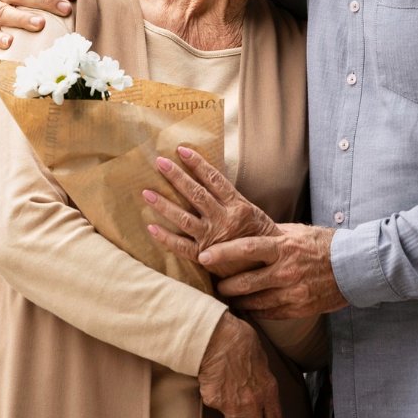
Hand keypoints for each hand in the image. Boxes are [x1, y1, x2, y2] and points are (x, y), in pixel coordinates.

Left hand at [144, 146, 279, 276]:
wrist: (270, 266)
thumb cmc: (258, 236)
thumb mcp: (250, 213)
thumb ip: (230, 200)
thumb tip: (205, 180)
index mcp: (238, 206)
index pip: (215, 180)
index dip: (198, 164)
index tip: (182, 150)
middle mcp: (224, 219)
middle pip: (197, 194)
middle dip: (177, 177)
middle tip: (159, 162)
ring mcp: (213, 238)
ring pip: (184, 218)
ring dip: (164, 205)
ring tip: (147, 193)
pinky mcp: (205, 256)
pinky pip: (181, 246)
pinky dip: (165, 237)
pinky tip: (151, 227)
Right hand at [198, 313, 282, 417]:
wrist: (216, 337)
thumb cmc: (239, 340)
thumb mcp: (261, 359)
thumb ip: (262, 378)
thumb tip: (259, 384)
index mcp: (268, 391)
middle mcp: (252, 403)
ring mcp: (231, 405)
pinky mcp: (213, 402)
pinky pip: (215, 406)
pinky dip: (215, 400)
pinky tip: (214, 387)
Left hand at [207, 224, 348, 318]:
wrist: (353, 266)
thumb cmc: (321, 244)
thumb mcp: (295, 232)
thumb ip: (269, 234)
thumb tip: (242, 229)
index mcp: (283, 247)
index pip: (247, 249)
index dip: (223, 254)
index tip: (204, 257)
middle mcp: (286, 271)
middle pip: (245, 282)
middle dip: (225, 285)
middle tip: (213, 284)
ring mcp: (293, 292)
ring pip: (255, 302)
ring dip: (237, 301)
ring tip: (226, 298)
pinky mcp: (299, 308)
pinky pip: (269, 313)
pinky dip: (255, 311)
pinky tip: (246, 308)